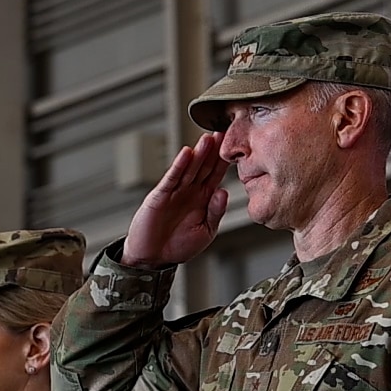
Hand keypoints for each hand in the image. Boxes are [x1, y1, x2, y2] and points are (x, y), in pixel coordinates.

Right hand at [124, 132, 228, 268]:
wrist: (152, 258)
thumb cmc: (178, 246)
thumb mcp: (205, 232)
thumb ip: (215, 212)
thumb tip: (224, 192)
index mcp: (203, 198)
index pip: (216, 175)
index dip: (225, 162)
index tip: (237, 147)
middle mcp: (190, 191)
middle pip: (204, 167)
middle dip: (214, 151)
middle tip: (224, 133)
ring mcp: (175, 192)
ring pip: (190, 169)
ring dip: (199, 153)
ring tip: (208, 138)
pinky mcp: (160, 196)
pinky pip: (171, 178)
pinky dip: (178, 166)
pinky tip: (186, 154)